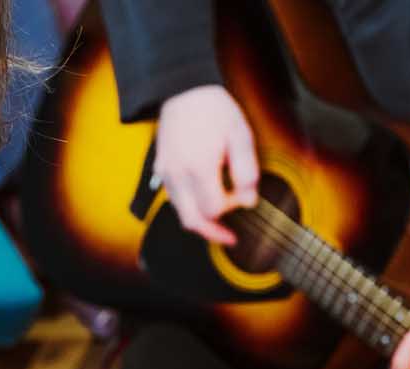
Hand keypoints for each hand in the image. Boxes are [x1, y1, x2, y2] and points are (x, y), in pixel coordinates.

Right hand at [155, 85, 259, 245]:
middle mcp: (178, 175)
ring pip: (181, 213)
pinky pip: (175, 199)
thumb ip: (246, 172)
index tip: (241, 195)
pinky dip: (190, 206)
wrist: (184, 91)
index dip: (231, 209)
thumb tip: (248, 201)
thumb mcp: (240, 136)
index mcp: (198, 167)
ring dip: (200, 220)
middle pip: (191, 221)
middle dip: (212, 232)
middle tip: (230, 237)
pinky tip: (204, 200)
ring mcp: (166, 174)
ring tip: (219, 221)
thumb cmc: (214, 110)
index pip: (214, 209)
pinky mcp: (161, 171)